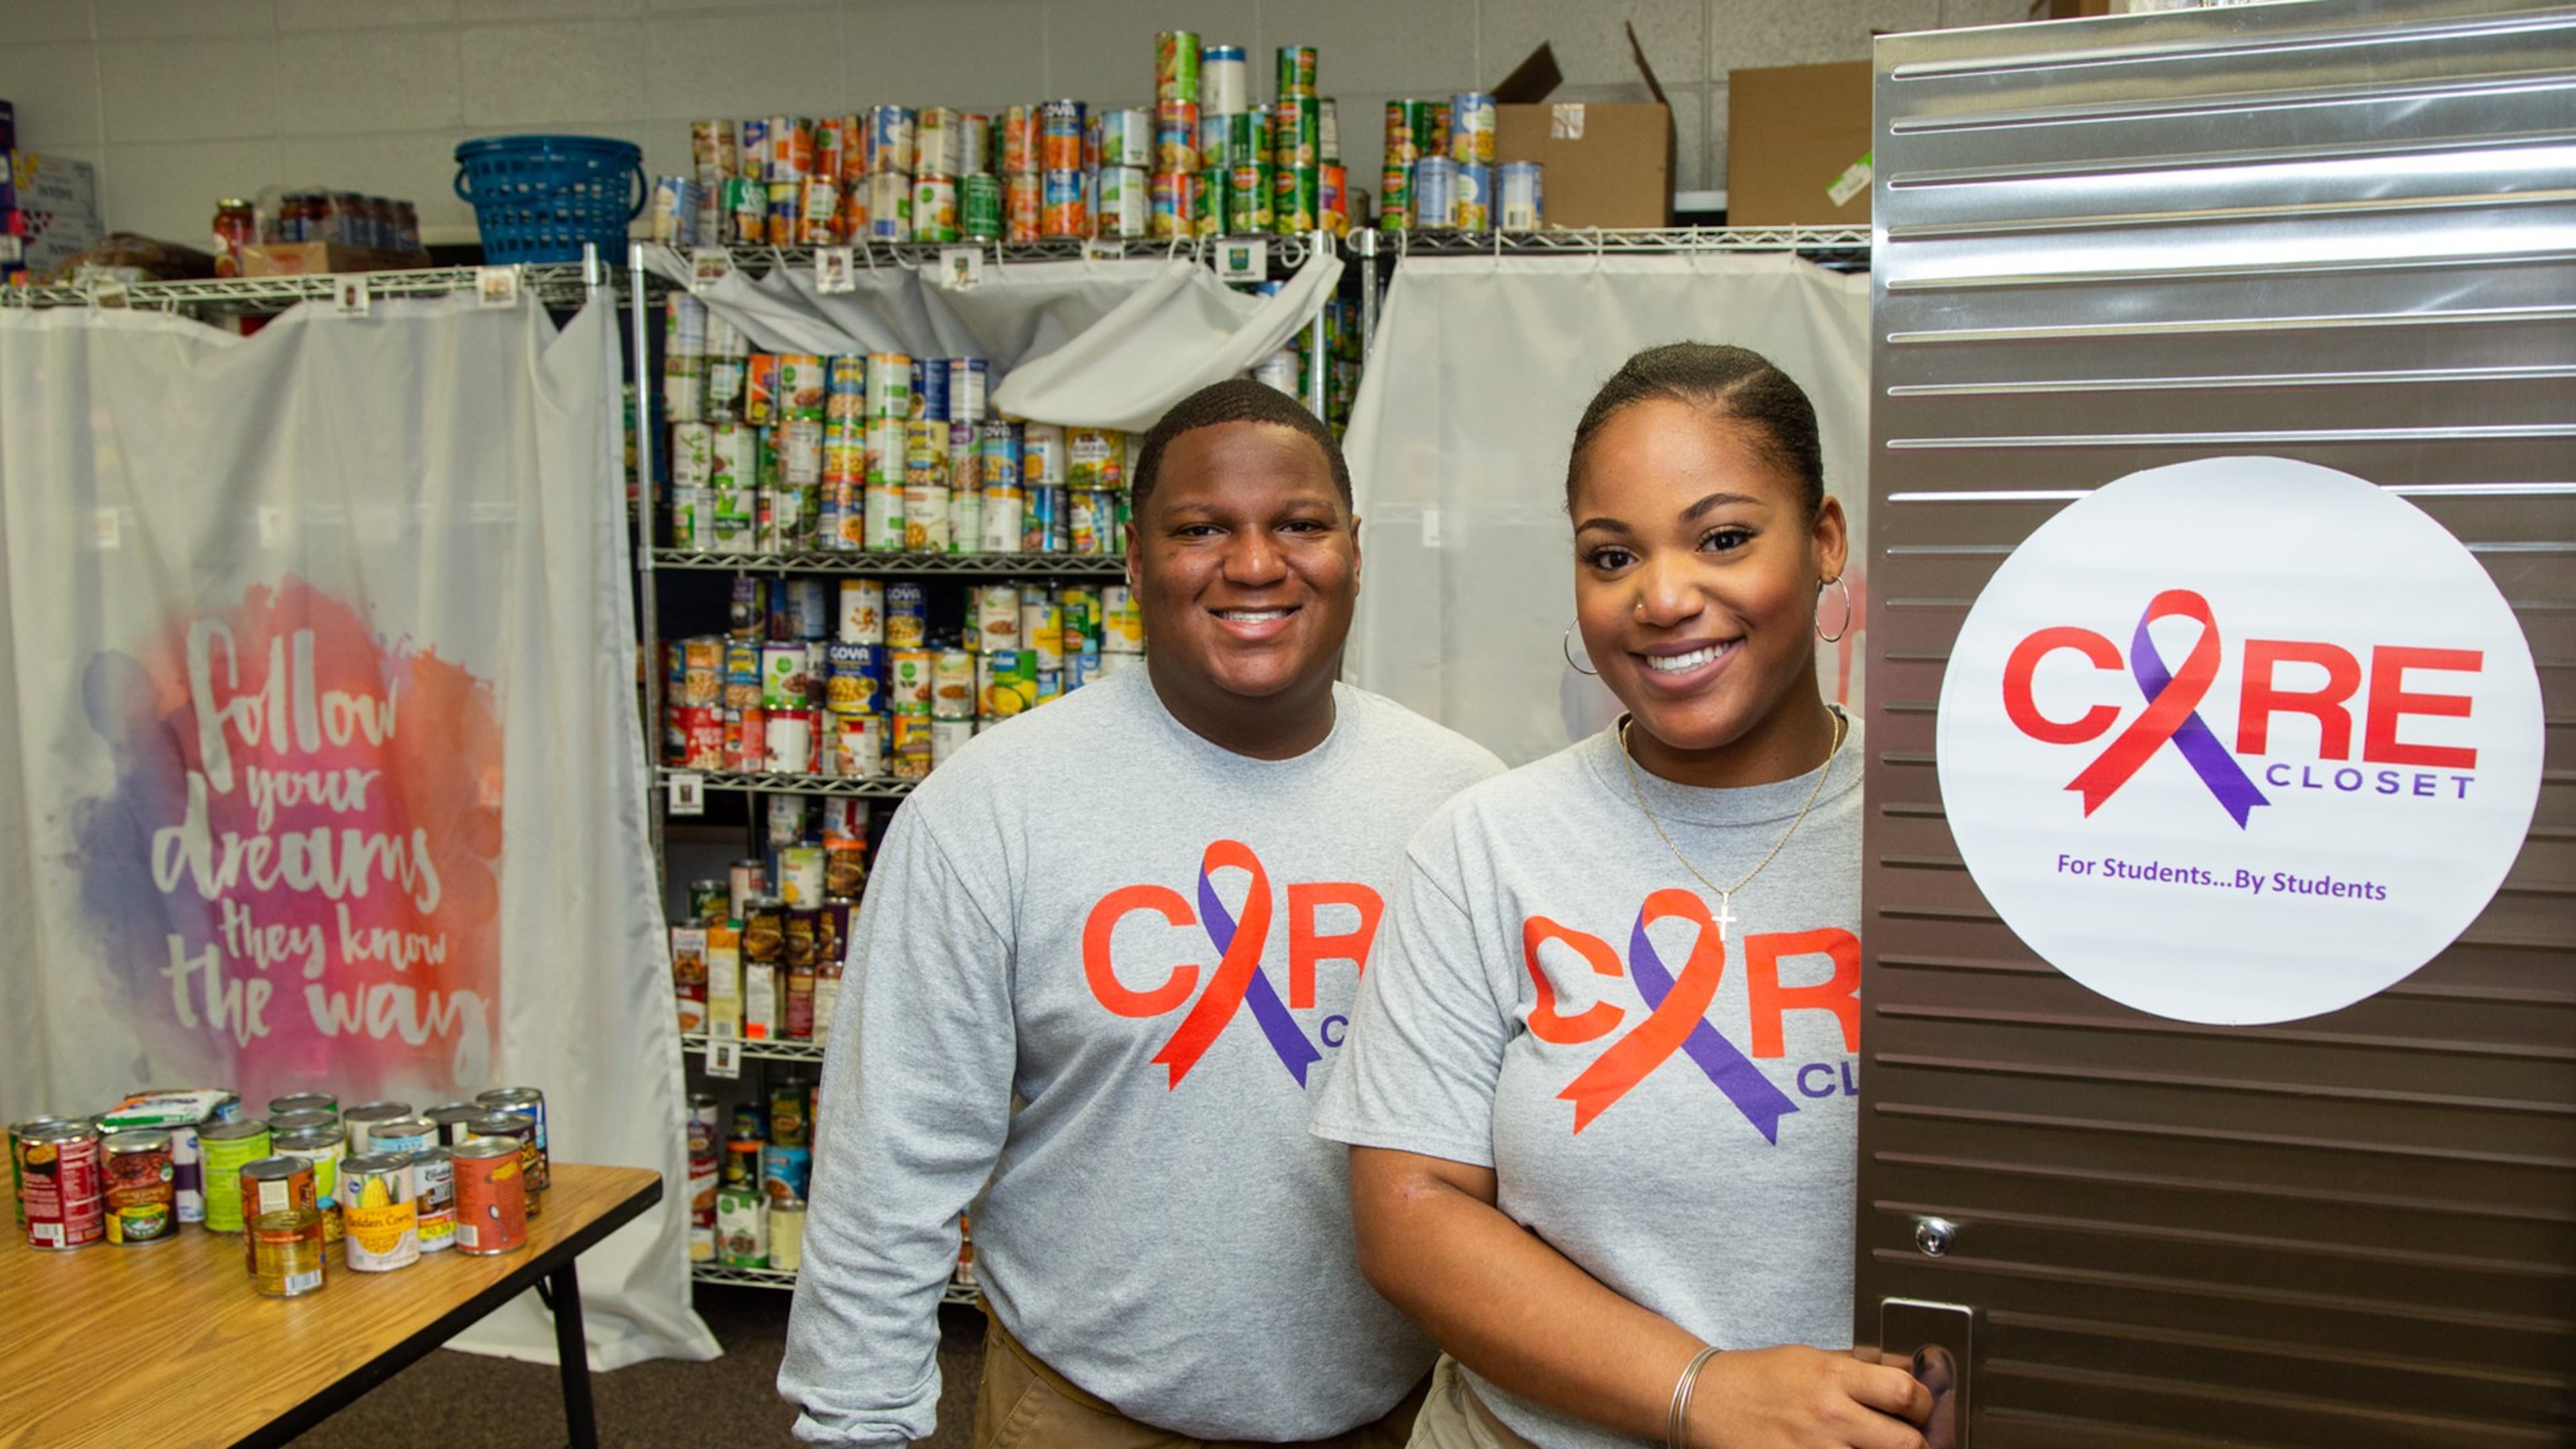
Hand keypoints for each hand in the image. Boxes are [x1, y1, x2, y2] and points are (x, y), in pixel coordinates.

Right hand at [1687, 1345, 1932, 1448]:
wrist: (1707, 1400)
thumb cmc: (1760, 1378)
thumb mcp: (1812, 1359)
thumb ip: (1858, 1371)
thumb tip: (1908, 1380)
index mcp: (1834, 1377)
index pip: (1906, 1393)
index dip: (1924, 1405)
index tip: (1919, 1410)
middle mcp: (1830, 1416)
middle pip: (1908, 1444)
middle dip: (1915, 1445)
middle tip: (1905, 1441)